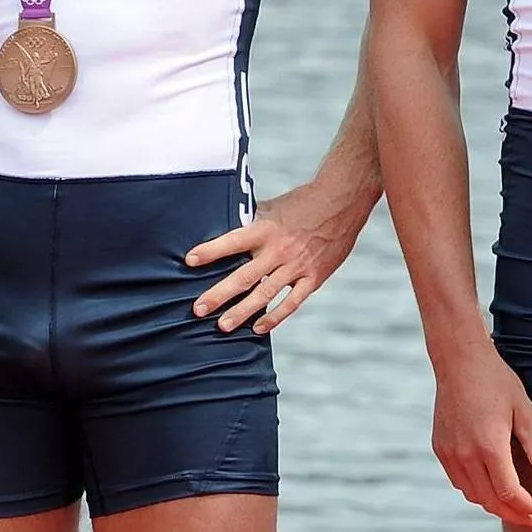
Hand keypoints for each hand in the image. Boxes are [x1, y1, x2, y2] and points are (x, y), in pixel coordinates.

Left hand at [188, 179, 369, 333]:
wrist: (342, 202)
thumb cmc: (301, 202)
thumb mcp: (272, 207)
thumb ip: (249, 222)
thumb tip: (221, 226)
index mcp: (265, 229)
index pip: (232, 241)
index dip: (211, 251)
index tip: (189, 260)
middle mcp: (279, 250)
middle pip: (244, 277)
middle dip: (219, 294)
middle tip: (198, 309)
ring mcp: (297, 266)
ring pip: (265, 294)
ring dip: (242, 312)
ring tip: (222, 326)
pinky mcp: (313, 277)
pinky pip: (292, 302)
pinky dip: (274, 316)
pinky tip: (257, 328)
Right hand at [431, 338, 531, 525]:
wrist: (459, 362)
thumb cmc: (497, 382)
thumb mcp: (524, 411)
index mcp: (490, 446)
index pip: (510, 493)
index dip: (528, 507)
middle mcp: (466, 454)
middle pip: (490, 500)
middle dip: (514, 513)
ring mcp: (449, 453)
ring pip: (472, 495)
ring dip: (494, 505)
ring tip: (514, 505)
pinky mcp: (440, 448)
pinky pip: (459, 481)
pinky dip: (476, 491)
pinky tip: (491, 486)